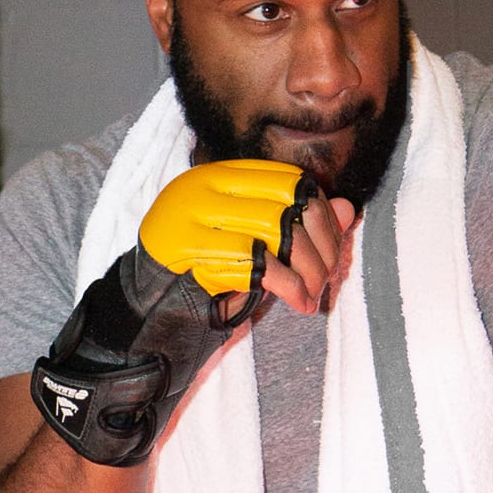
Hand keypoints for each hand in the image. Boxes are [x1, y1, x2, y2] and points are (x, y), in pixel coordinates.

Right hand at [32, 159, 330, 464]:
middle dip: (320, 245)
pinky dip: (287, 284)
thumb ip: (299, 225)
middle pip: (287, 202)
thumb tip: (350, 209)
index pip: (288, 180)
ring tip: (312, 295)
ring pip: (275, 228)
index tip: (333, 251)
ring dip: (306, 267)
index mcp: (219, 177)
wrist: (142, 315)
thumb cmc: (205, 279)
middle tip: (326, 278)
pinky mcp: (184, 247)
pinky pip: (253, 260)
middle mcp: (202, 186)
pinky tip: (298, 302)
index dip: (321, 215)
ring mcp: (189, 214)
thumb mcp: (259, 249)